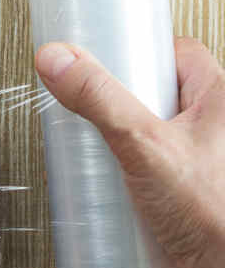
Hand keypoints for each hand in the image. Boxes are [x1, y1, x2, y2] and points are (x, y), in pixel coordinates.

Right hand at [35, 37, 224, 267]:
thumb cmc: (212, 213)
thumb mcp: (142, 144)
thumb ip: (99, 99)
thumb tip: (58, 60)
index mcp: (221, 99)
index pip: (178, 54)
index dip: (140, 57)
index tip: (107, 65)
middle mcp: (219, 127)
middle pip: (163, 96)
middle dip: (126, 107)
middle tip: (98, 118)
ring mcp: (208, 161)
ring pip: (160, 137)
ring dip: (129, 146)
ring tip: (102, 158)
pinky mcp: (195, 193)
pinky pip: (160, 171)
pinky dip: (136, 177)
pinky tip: (118, 190)